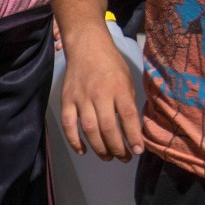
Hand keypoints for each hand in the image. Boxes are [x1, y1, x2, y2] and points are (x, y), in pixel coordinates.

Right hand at [61, 31, 144, 160]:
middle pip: (108, 127)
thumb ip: (128, 103)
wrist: (86, 47)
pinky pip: (68, 125)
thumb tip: (132, 129)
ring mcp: (81, 98)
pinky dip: (74, 141)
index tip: (138, 150)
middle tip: (124, 158)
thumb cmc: (111, 64)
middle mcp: (100, 94)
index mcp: (118, 88)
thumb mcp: (127, 79)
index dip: (133, 136)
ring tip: (108, 157)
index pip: (127, 116)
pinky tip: (83, 151)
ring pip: (89, 129)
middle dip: (117, 147)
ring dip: (99, 148)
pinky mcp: (66, 100)